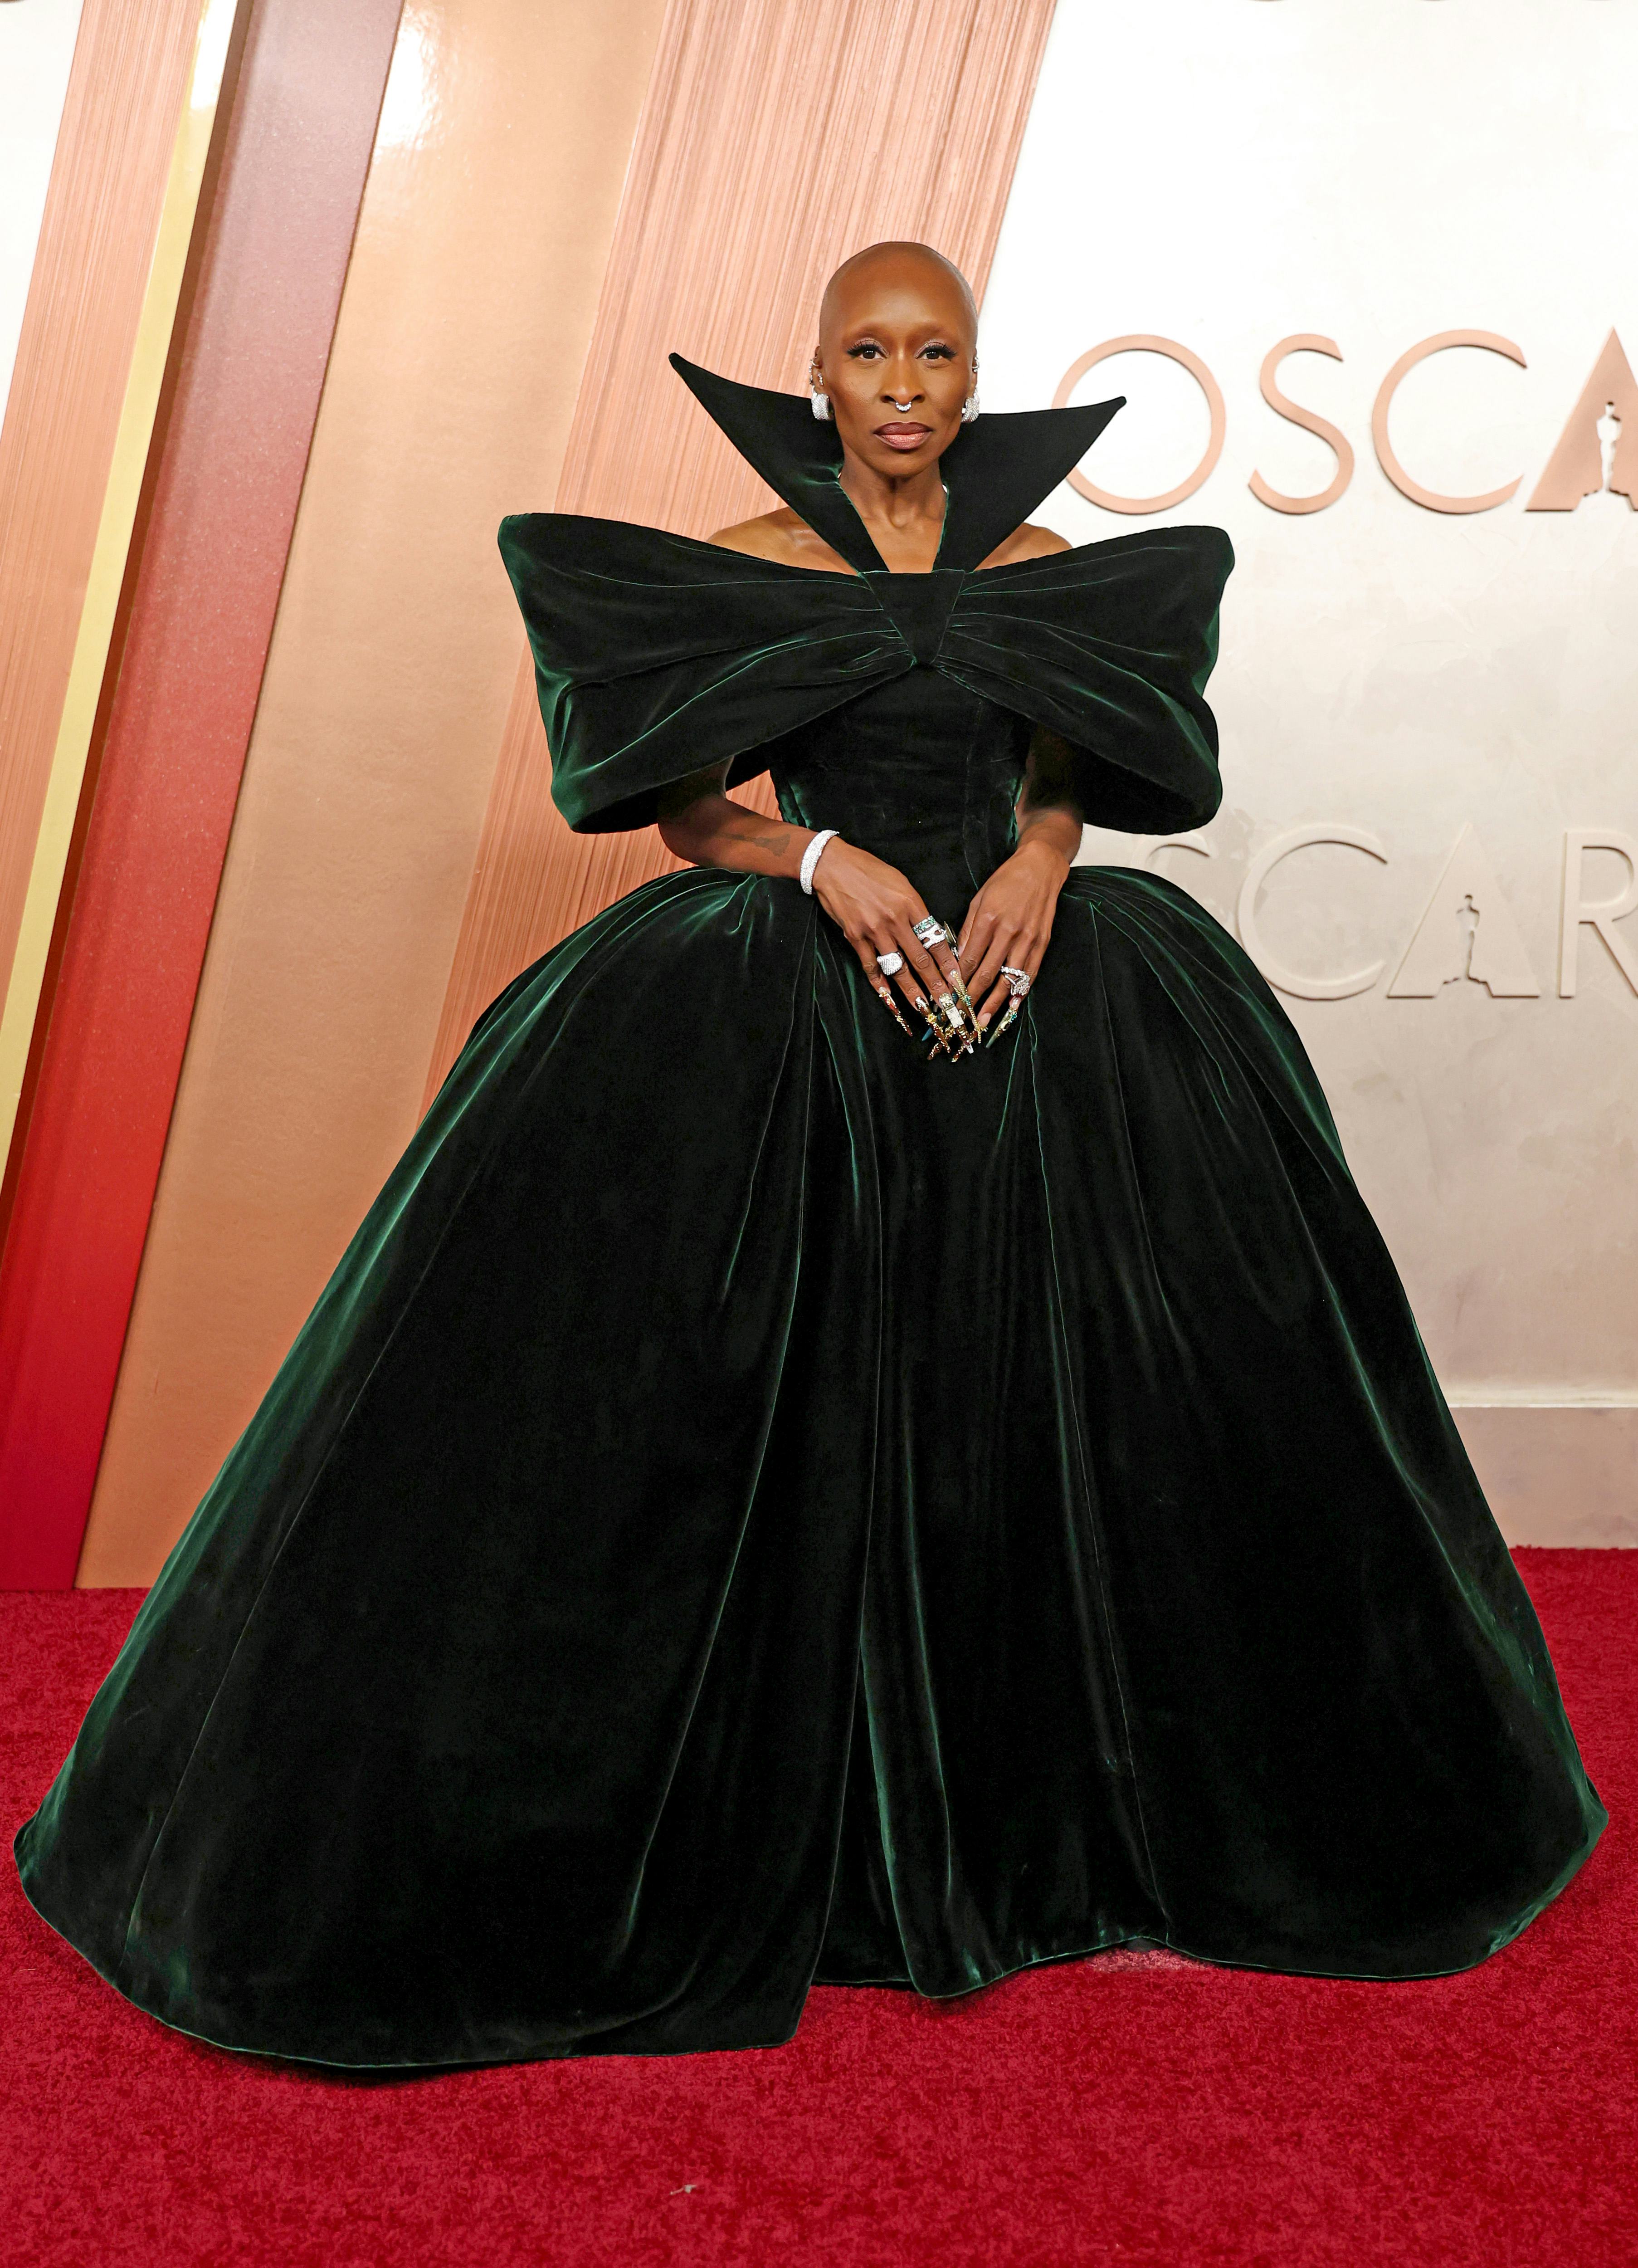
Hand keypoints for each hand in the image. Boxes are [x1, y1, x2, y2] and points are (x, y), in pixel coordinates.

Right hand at [811, 840, 975, 1051]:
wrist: (833, 865)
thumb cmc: (869, 870)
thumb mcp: (901, 883)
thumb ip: (915, 910)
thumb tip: (929, 934)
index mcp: (911, 904)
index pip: (936, 940)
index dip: (949, 964)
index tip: (959, 980)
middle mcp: (895, 920)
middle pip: (921, 959)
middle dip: (936, 985)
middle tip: (948, 1004)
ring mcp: (874, 931)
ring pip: (898, 968)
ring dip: (912, 991)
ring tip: (923, 1008)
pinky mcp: (855, 937)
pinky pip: (870, 966)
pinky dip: (879, 983)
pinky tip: (887, 997)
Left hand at [955, 832, 1072, 1036]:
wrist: (1040, 868)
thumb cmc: (1006, 881)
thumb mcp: (979, 899)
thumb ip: (968, 930)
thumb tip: (958, 959)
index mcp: (987, 919)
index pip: (969, 960)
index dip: (958, 982)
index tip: (948, 997)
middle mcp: (1008, 932)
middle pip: (987, 974)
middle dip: (972, 999)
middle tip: (961, 1018)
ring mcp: (1027, 939)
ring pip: (1008, 978)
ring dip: (994, 1003)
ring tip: (982, 1021)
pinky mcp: (1042, 942)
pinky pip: (1030, 972)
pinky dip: (1020, 991)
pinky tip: (1012, 1007)